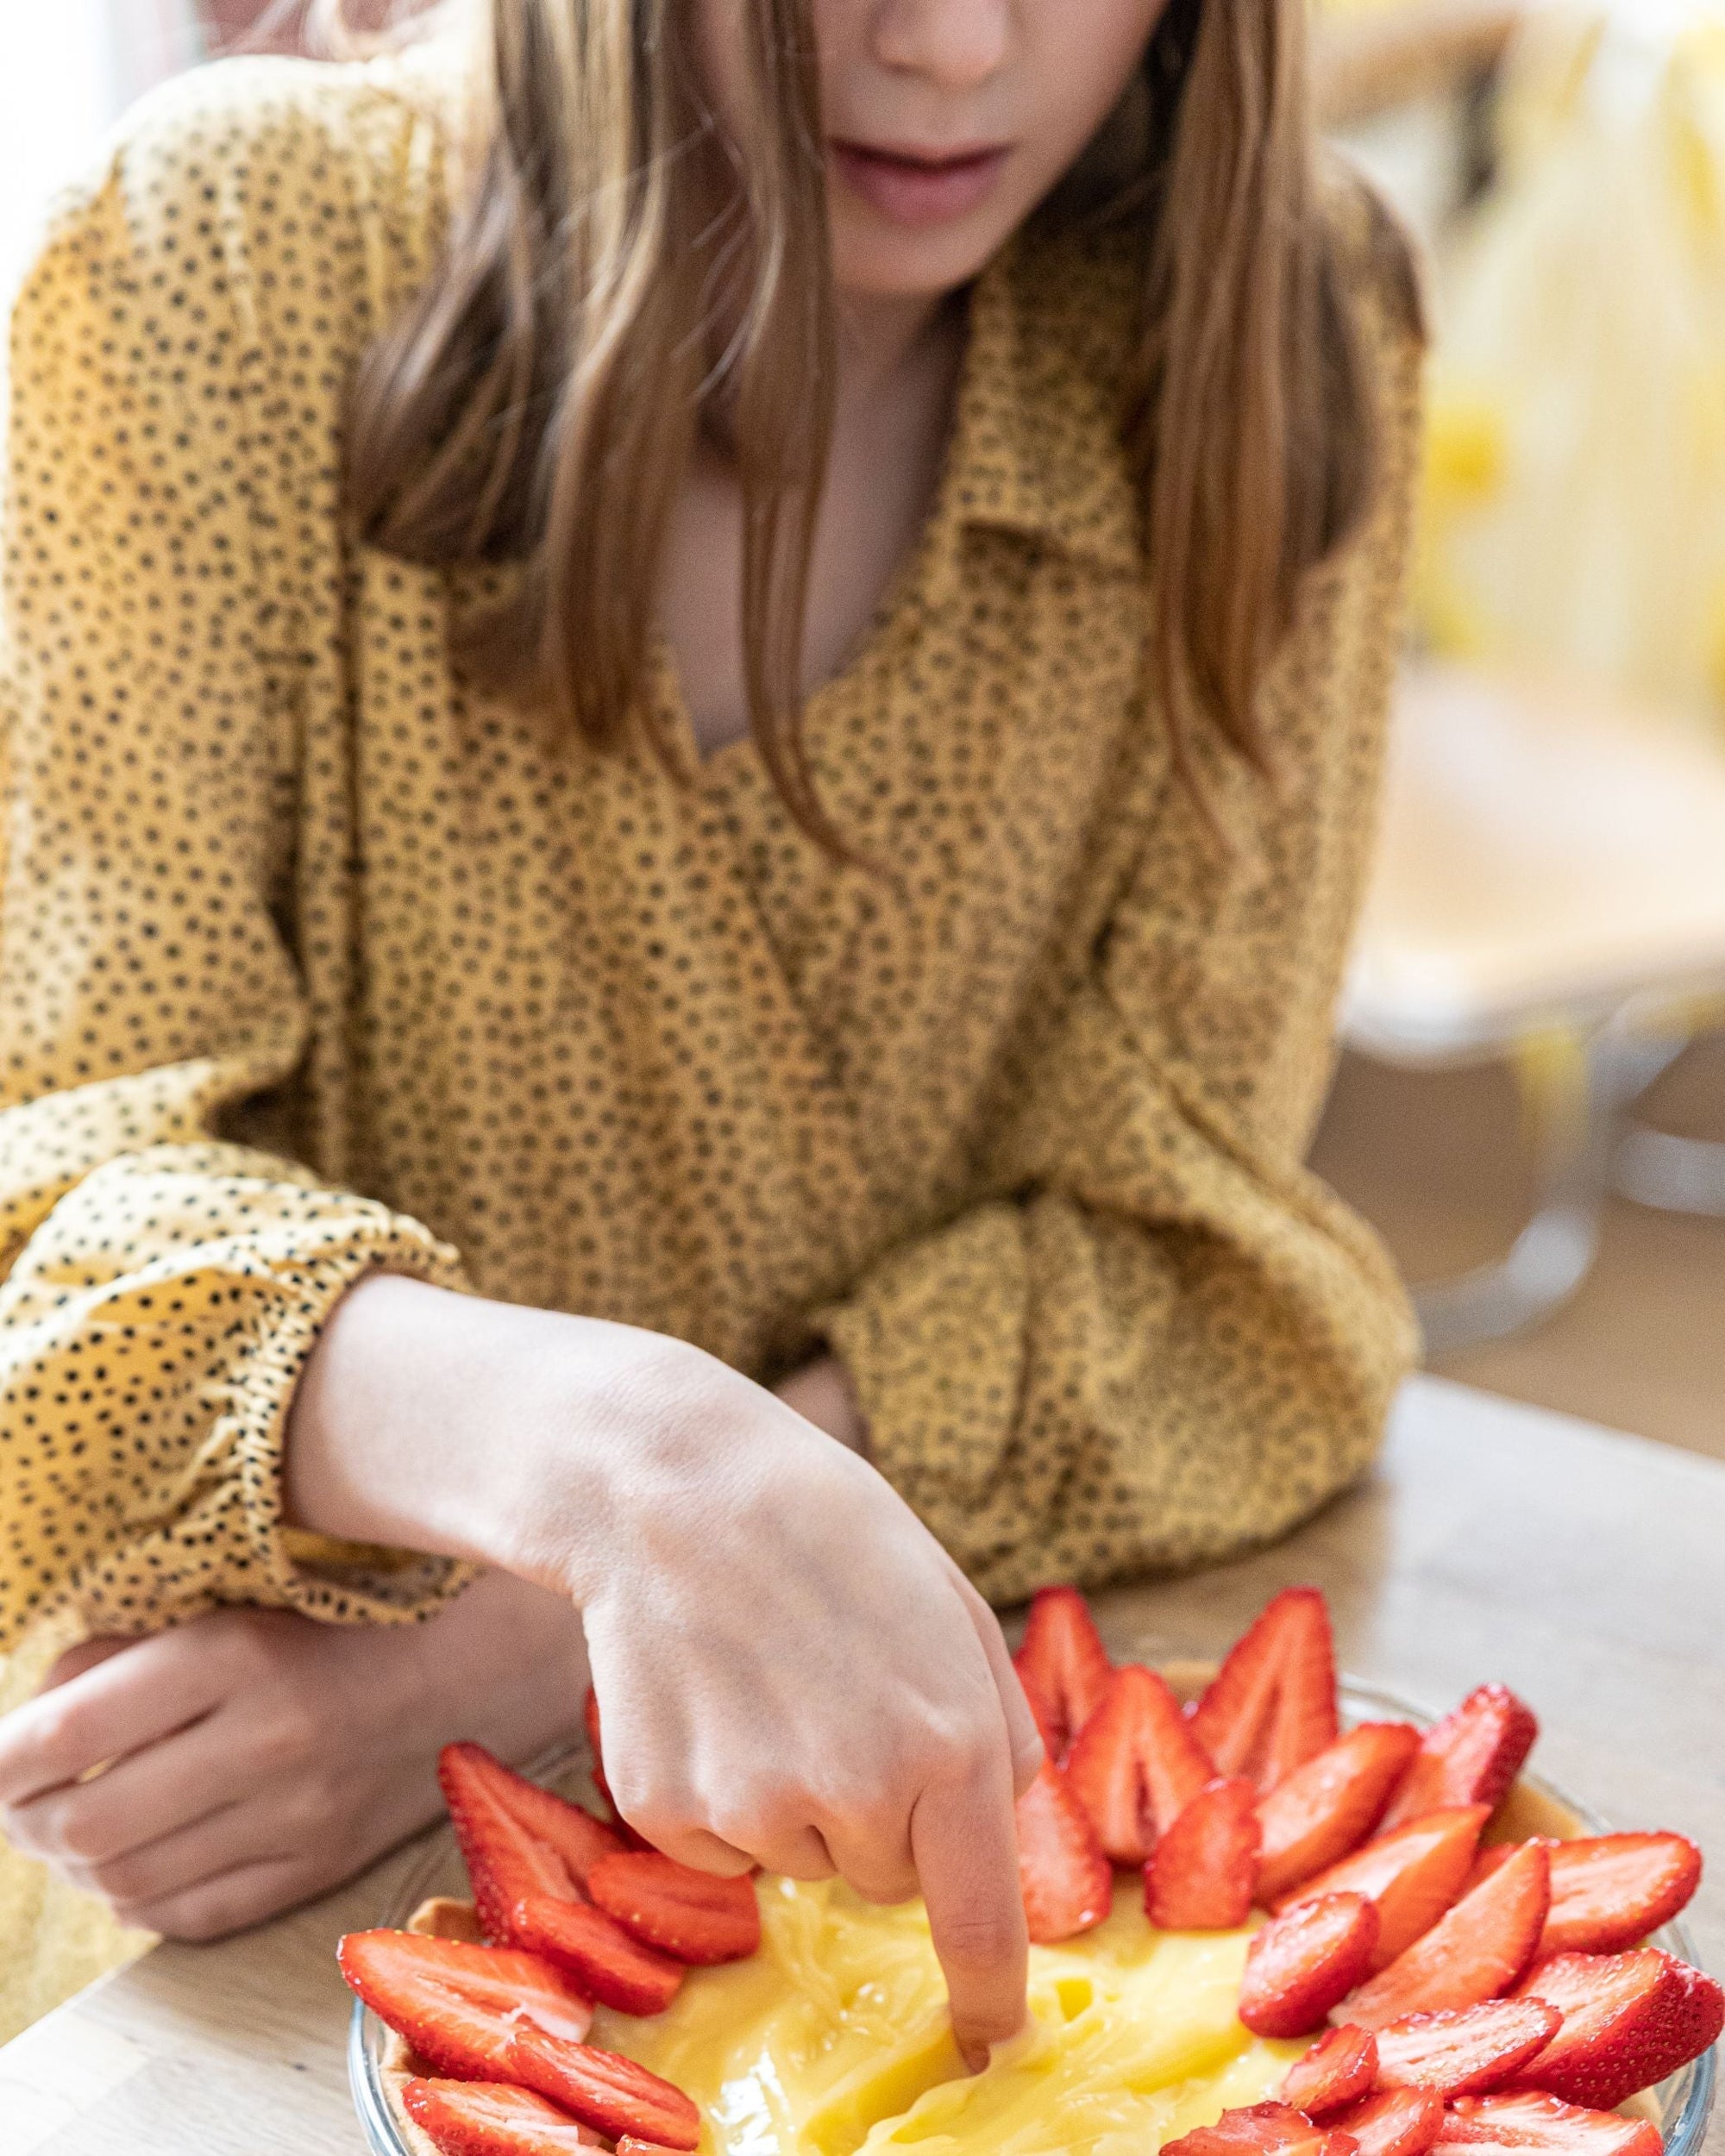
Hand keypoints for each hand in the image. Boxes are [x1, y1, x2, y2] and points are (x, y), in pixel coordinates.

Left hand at [0, 1572, 587, 1939]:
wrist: (468, 1670)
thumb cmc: (333, 1626)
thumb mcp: (227, 1609)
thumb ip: (120, 1657)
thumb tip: (30, 1721)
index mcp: (236, 1654)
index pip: (65, 1732)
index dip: (2, 1758)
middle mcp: (266, 1740)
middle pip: (84, 1822)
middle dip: (25, 1822)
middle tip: (21, 1804)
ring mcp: (296, 1817)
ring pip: (125, 1881)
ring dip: (75, 1865)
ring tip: (72, 1832)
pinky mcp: (318, 1870)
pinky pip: (189, 1916)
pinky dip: (138, 1900)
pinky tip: (137, 1863)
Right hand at [538, 1346, 1043, 2067]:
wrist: (675, 1488)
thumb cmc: (830, 1533)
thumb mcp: (955, 1607)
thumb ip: (999, 1727)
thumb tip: (1003, 1821)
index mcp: (949, 1742)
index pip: (977, 1920)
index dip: (987, 1992)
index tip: (991, 2037)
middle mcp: (857, 1793)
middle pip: (888, 1879)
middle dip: (880, 1813)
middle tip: (839, 1695)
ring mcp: (752, 1809)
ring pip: (803, 1858)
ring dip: (798, 1795)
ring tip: (772, 1677)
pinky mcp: (666, 1810)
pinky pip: (721, 1846)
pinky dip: (721, 1791)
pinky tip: (712, 1696)